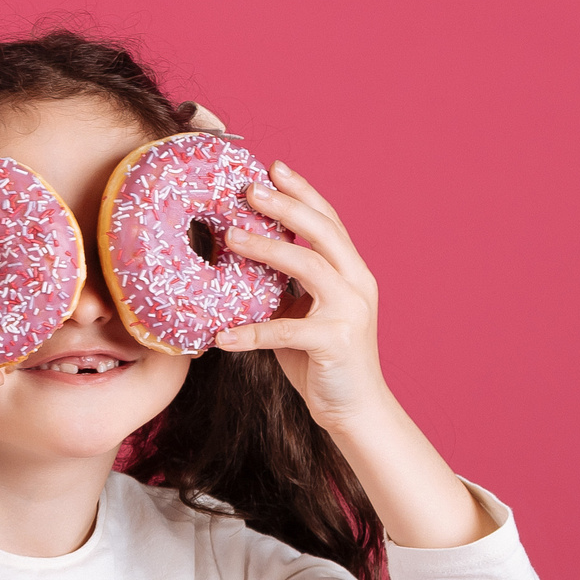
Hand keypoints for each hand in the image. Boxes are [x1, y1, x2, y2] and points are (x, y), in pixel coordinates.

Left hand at [212, 160, 393, 432]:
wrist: (358, 411)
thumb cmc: (324, 362)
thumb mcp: (304, 315)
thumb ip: (285, 288)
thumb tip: (241, 259)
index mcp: (351, 272)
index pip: (328, 221)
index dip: (302, 191)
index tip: (273, 167)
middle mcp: (357, 283)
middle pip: (323, 231)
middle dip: (286, 205)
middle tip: (248, 189)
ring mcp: (350, 311)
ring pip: (308, 267)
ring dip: (267, 249)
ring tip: (229, 237)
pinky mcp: (336, 342)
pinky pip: (286, 331)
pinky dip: (251, 333)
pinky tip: (221, 336)